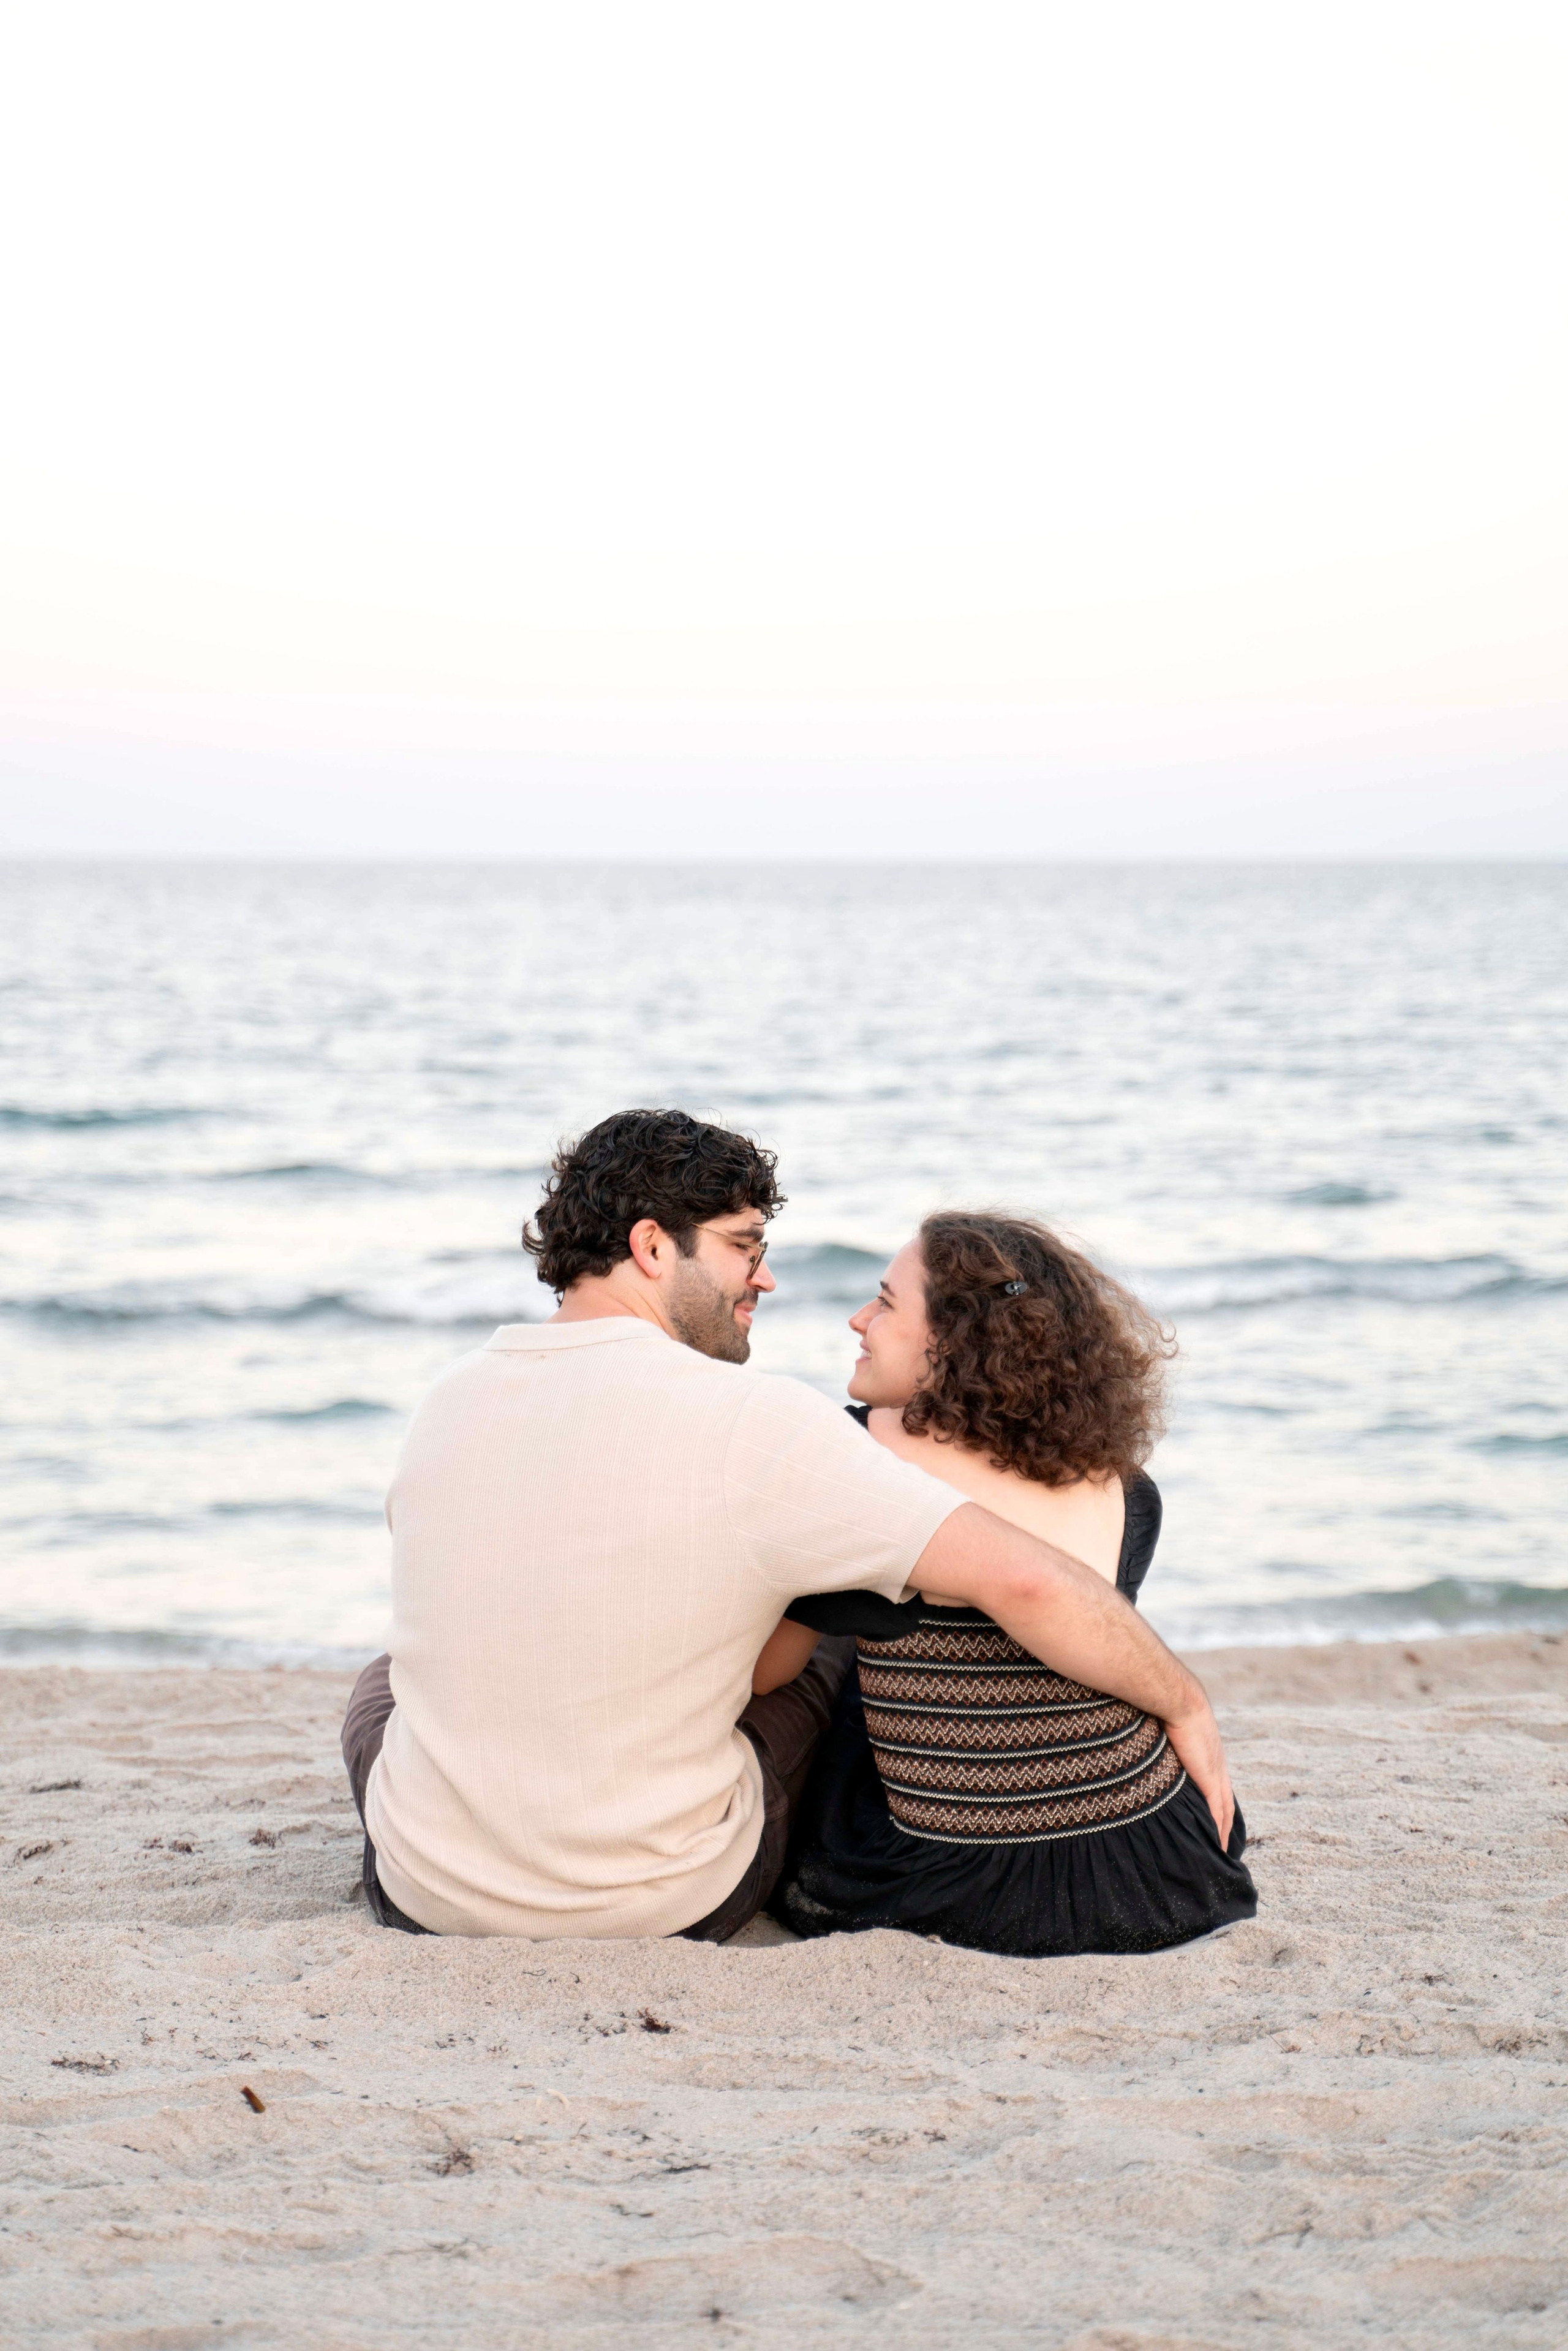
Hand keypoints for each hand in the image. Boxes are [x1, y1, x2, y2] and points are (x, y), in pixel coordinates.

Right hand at [1164, 1698, 1234, 1848]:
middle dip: (1225, 1824)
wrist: (1178, 1698)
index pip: (1219, 1786)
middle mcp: (1217, 1765)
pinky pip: (1217, 1810)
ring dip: (1224, 1831)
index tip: (1215, 1820)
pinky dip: (1218, 1828)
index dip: (1218, 1804)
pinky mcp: (1209, 1778)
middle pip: (1227, 1803)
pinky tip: (1217, 1844)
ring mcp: (1215, 1772)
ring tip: (1220, 1851)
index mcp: (1209, 1754)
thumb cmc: (1167, 1705)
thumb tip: (1146, 1739)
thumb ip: (1162, 1741)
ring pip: (1225, 1811)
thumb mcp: (1167, 1729)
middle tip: (1221, 1844)